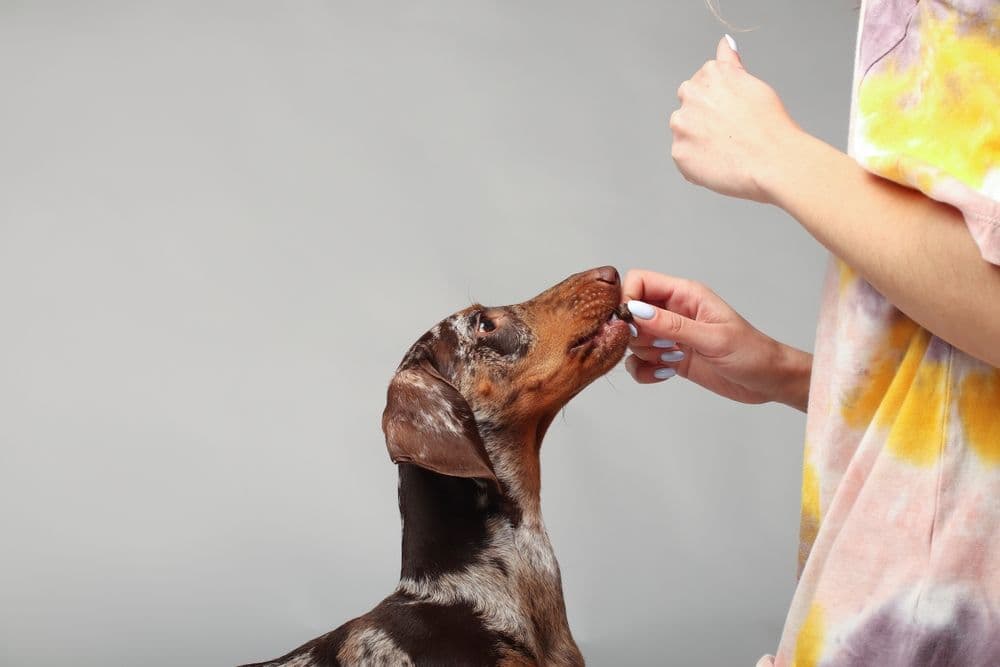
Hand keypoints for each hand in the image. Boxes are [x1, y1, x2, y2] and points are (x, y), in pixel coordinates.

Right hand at [623, 269, 811, 410]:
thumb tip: (636, 311)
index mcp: (686, 294)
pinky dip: (645, 370)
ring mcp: (671, 335)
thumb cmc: (752, 352)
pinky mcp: (670, 357)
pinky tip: (665, 374)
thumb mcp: (713, 338)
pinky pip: (640, 361)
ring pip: (634, 338)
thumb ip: (673, 325)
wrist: (768, 381)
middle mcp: (674, 311)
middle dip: (636, 333)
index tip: (632, 324)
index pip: (640, 281)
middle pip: (631, 312)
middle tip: (660, 346)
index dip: (628, 299)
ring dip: (643, 353)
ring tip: (671, 359)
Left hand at [670, 36, 801, 202]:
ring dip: (698, 139)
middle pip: (689, 105)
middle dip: (703, 117)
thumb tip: (725, 43)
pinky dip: (698, 163)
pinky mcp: (678, 152)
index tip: (733, 112)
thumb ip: (730, 64)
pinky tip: (721, 163)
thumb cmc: (769, 123)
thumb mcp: (751, 82)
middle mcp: (690, 94)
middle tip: (730, 131)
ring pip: (684, 132)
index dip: (719, 102)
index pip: (702, 83)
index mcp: (709, 73)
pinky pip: (685, 158)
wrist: (773, 161)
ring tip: (727, 149)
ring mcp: (681, 124)